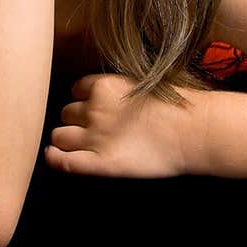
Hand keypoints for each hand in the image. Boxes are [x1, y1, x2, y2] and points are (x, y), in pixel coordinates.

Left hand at [44, 73, 196, 178]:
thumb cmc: (177, 107)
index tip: (90, 107)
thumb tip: (109, 97)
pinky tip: (54, 156)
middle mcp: (94, 109)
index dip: (82, 100)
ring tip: (77, 145)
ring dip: (65, 139)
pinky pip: (62, 161)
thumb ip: (119, 89)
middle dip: (74, 120)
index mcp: (105, 85)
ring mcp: (94, 136)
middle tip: (91, 129)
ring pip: (59, 135)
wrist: (192, 131)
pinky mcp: (99, 163)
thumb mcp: (143, 83)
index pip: (77, 89)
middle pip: (66, 112)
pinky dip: (54, 158)